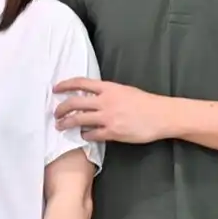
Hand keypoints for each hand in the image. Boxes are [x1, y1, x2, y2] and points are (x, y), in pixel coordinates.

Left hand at [54, 77, 171, 143]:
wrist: (162, 115)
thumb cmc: (145, 103)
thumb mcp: (124, 90)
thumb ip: (107, 92)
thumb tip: (90, 95)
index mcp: (109, 88)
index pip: (80, 83)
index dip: (65, 85)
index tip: (55, 89)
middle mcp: (105, 101)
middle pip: (74, 103)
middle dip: (61, 108)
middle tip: (55, 113)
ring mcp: (108, 117)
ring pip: (78, 119)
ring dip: (66, 123)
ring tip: (60, 126)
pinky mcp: (113, 132)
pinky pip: (91, 134)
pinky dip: (84, 134)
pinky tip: (83, 135)